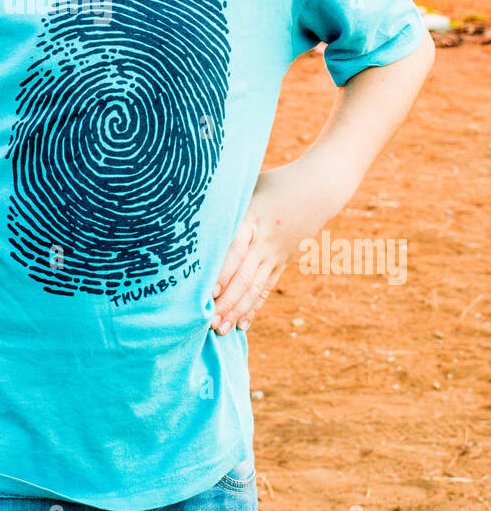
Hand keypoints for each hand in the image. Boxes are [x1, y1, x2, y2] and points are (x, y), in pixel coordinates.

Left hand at [209, 158, 349, 335]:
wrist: (319, 187)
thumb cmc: (274, 181)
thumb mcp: (249, 184)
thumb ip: (225, 198)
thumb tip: (190, 203)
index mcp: (252, 218)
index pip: (236, 250)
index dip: (222, 272)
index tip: (208, 291)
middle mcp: (265, 240)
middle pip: (244, 275)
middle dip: (225, 302)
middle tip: (208, 323)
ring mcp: (276, 253)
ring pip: (255, 286)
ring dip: (237, 310)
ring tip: (221, 329)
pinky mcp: (283, 261)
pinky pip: (267, 287)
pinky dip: (254, 307)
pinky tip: (242, 324)